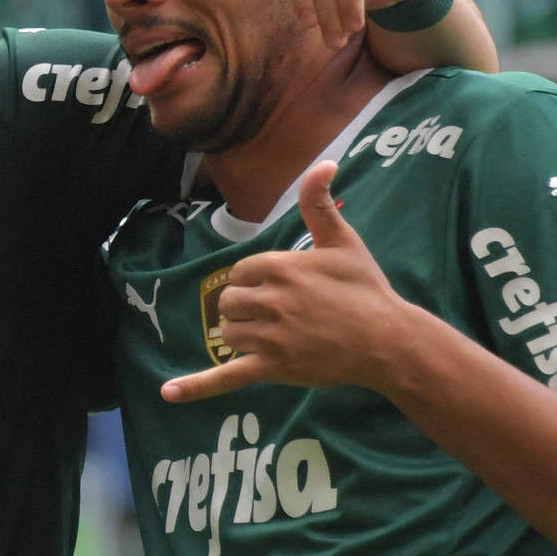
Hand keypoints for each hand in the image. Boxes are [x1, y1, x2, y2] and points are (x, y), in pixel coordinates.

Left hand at [162, 163, 416, 402]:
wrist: (388, 339)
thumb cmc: (366, 289)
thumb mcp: (343, 240)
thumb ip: (320, 203)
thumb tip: (325, 162)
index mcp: (279, 266)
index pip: (241, 272)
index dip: (258, 282)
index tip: (287, 289)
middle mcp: (269, 299)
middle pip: (229, 301)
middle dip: (248, 308)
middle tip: (286, 315)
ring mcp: (268, 335)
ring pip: (229, 333)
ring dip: (245, 335)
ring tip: (281, 337)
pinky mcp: (272, 367)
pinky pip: (225, 376)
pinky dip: (196, 386)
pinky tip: (168, 393)